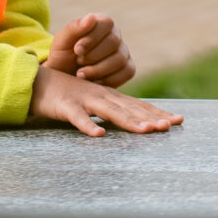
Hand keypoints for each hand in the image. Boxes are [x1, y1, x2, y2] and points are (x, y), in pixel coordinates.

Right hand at [29, 65, 182, 137]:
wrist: (39, 83)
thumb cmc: (71, 96)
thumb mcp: (97, 102)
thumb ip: (116, 110)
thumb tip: (140, 123)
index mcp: (112, 96)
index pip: (139, 105)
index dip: (158, 113)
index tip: (179, 121)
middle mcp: (102, 96)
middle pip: (129, 108)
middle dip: (149, 118)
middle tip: (168, 127)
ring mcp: (85, 100)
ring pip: (109, 111)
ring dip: (128, 121)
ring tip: (145, 131)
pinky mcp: (66, 107)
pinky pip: (78, 118)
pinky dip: (88, 125)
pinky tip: (99, 135)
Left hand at [44, 13, 134, 86]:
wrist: (64, 78)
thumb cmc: (63, 57)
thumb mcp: (61, 42)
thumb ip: (74, 28)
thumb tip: (91, 17)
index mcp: (101, 24)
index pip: (106, 24)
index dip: (92, 38)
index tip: (77, 50)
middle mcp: (116, 36)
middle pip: (114, 42)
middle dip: (93, 56)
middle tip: (78, 62)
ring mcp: (124, 52)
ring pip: (120, 59)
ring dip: (98, 69)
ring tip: (81, 74)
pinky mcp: (128, 69)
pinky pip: (127, 72)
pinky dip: (109, 80)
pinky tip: (93, 82)